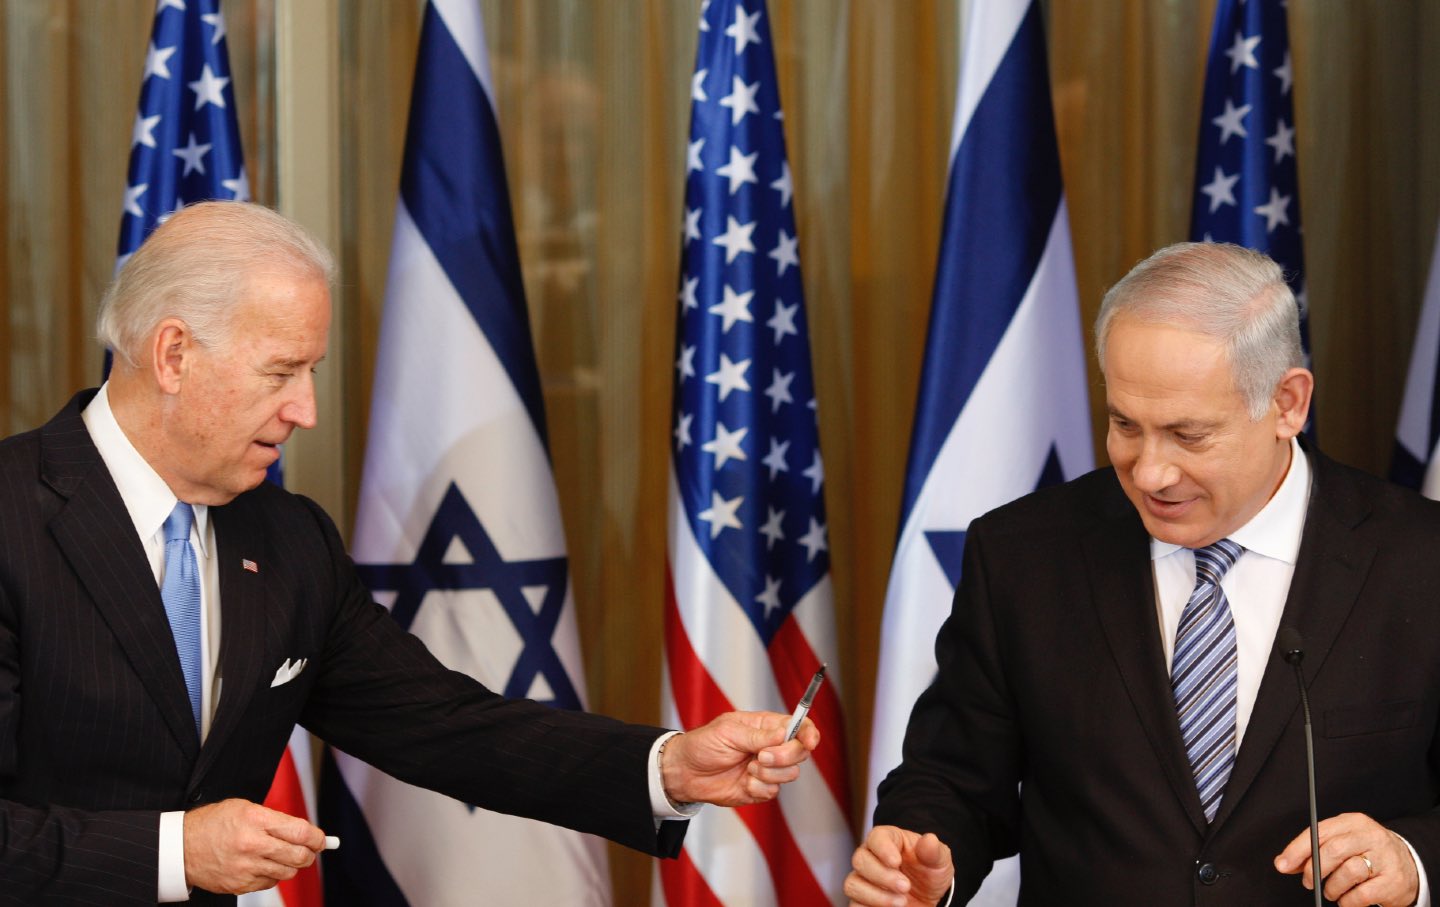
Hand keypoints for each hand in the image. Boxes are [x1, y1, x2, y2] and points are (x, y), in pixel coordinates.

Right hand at [184, 798, 326, 893]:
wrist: (180, 847)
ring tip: (283, 856)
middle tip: (309, 850)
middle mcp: (252, 845)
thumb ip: (275, 819)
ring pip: (288, 872)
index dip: (317, 838)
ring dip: (292, 865)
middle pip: (299, 856)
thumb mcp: (245, 808)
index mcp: (255, 820)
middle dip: (310, 854)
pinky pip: (270, 882)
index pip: (300, 832)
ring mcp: (245, 867)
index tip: (321, 840)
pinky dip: (273, 874)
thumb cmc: (213, 824)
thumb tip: (305, 832)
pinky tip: (262, 864)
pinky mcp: (240, 885)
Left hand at [660, 710, 818, 805]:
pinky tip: (742, 782)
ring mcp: (767, 769)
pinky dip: (758, 788)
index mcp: (766, 726)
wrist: (685, 773)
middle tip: (760, 757)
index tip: (808, 742)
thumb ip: (758, 735)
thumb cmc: (703, 745)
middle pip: (800, 752)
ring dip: (768, 773)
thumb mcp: (728, 732)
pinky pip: (773, 791)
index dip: (809, 734)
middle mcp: (771, 747)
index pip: (799, 726)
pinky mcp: (760, 789)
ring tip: (746, 768)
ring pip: (790, 774)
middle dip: (784, 756)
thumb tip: (785, 734)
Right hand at [843, 826, 953, 906]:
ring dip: (877, 896)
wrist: (927, 898)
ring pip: (853, 885)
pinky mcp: (861, 901)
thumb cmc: (929, 872)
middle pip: (860, 860)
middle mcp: (870, 857)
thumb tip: (929, 839)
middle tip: (905, 886)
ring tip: (902, 902)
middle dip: (882, 876)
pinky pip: (855, 906)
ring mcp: (863, 880)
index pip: (876, 837)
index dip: (883, 849)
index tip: (897, 862)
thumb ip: (934, 851)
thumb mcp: (938, 861)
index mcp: (888, 840)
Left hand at [1274, 812, 1418, 906]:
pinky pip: (1362, 894)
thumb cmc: (1367, 852)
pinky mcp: (1393, 881)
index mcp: (1353, 822)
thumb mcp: (1342, 843)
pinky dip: (1348, 901)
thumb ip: (1314, 850)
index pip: (1319, 832)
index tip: (1283, 864)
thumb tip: (1284, 862)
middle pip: (1333, 850)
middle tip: (1308, 882)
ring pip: (1348, 872)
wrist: (1410, 865)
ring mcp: (1385, 858)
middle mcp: (1370, 836)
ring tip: (1332, 891)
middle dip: (1314, 870)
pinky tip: (1347, 899)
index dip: (1297, 849)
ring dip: (1333, 888)